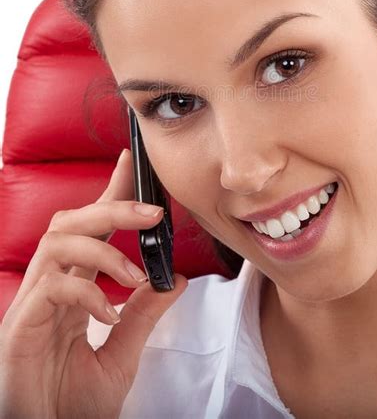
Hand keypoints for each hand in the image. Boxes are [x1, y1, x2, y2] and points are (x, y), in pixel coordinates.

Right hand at [0, 149, 187, 418]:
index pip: (91, 228)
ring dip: (103, 249)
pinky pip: (52, 290)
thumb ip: (143, 315)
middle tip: (154, 212)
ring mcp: (32, 305)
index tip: (132, 163)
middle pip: (71, 222)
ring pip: (58, 242)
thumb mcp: (121, 354)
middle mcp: (49, 287)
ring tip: (134, 275)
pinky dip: (87, 295)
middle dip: (113, 207)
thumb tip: (175, 279)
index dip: (110, 192)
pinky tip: (108, 317)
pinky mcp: (21, 327)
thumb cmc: (71, 404)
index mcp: (71, 288)